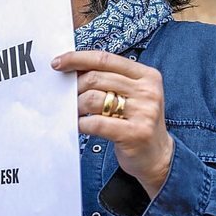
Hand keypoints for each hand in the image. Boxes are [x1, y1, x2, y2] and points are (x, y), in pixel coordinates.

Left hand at [52, 51, 173, 197]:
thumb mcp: (130, 95)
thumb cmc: (135, 122)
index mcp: (146, 75)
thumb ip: (107, 79)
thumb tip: (72, 68)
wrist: (158, 156)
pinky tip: (79, 125)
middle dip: (74, 87)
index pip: (104, 59)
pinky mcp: (136, 133)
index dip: (77, 58)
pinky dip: (81, 123)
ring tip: (76, 113)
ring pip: (92, 99)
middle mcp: (148, 91)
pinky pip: (96, 123)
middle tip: (67, 98)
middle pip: (95, 78)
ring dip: (76, 107)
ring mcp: (144, 112)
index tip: (57, 63)